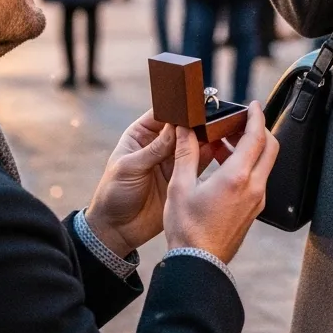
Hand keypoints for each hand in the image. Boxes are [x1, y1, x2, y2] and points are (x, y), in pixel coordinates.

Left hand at [87, 111, 232, 256]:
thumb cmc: (113, 193)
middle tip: (212, 116)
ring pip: (190, 144)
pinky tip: (219, 149)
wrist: (117, 229)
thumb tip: (176, 129)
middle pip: (179, 128)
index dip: (176, 109)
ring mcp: (170, 162)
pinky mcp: (180, 178)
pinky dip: (206, 156)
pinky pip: (195, 164)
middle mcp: (158, 145)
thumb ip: (154, 149)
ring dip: (202, 138)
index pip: (161, 115)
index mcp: (140, 135)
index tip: (193, 104)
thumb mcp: (130, 167)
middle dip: (193, 122)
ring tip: (219, 129)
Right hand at [163, 102, 278, 263]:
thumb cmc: (188, 229)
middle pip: (268, 148)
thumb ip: (185, 153)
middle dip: (257, 130)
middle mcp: (254, 188)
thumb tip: (184, 129)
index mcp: (237, 177)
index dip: (256, 116)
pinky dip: (246, 165)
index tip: (253, 105)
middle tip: (238, 121)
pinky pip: (257, 179)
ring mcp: (256, 201)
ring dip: (249, 148)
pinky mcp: (253, 211)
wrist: (198, 264)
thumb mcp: (180, 186)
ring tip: (223, 144)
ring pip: (263, 164)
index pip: (256, 137)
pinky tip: (223, 167)